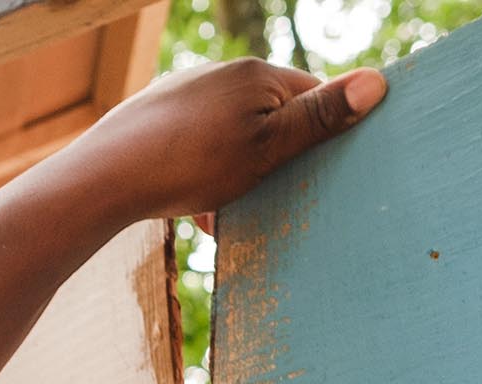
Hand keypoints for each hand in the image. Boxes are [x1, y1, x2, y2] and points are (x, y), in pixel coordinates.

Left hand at [70, 58, 386, 223]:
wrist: (103, 179)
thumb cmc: (190, 164)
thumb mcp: (267, 148)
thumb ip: (319, 118)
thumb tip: (378, 81)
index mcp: (255, 74)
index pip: (312, 94)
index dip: (323, 134)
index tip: (320, 172)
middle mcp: (218, 75)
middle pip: (268, 117)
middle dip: (275, 159)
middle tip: (273, 198)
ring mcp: (182, 96)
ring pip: (229, 137)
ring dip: (236, 175)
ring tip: (228, 212)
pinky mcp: (152, 122)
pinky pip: (193, 150)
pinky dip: (202, 179)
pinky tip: (196, 211)